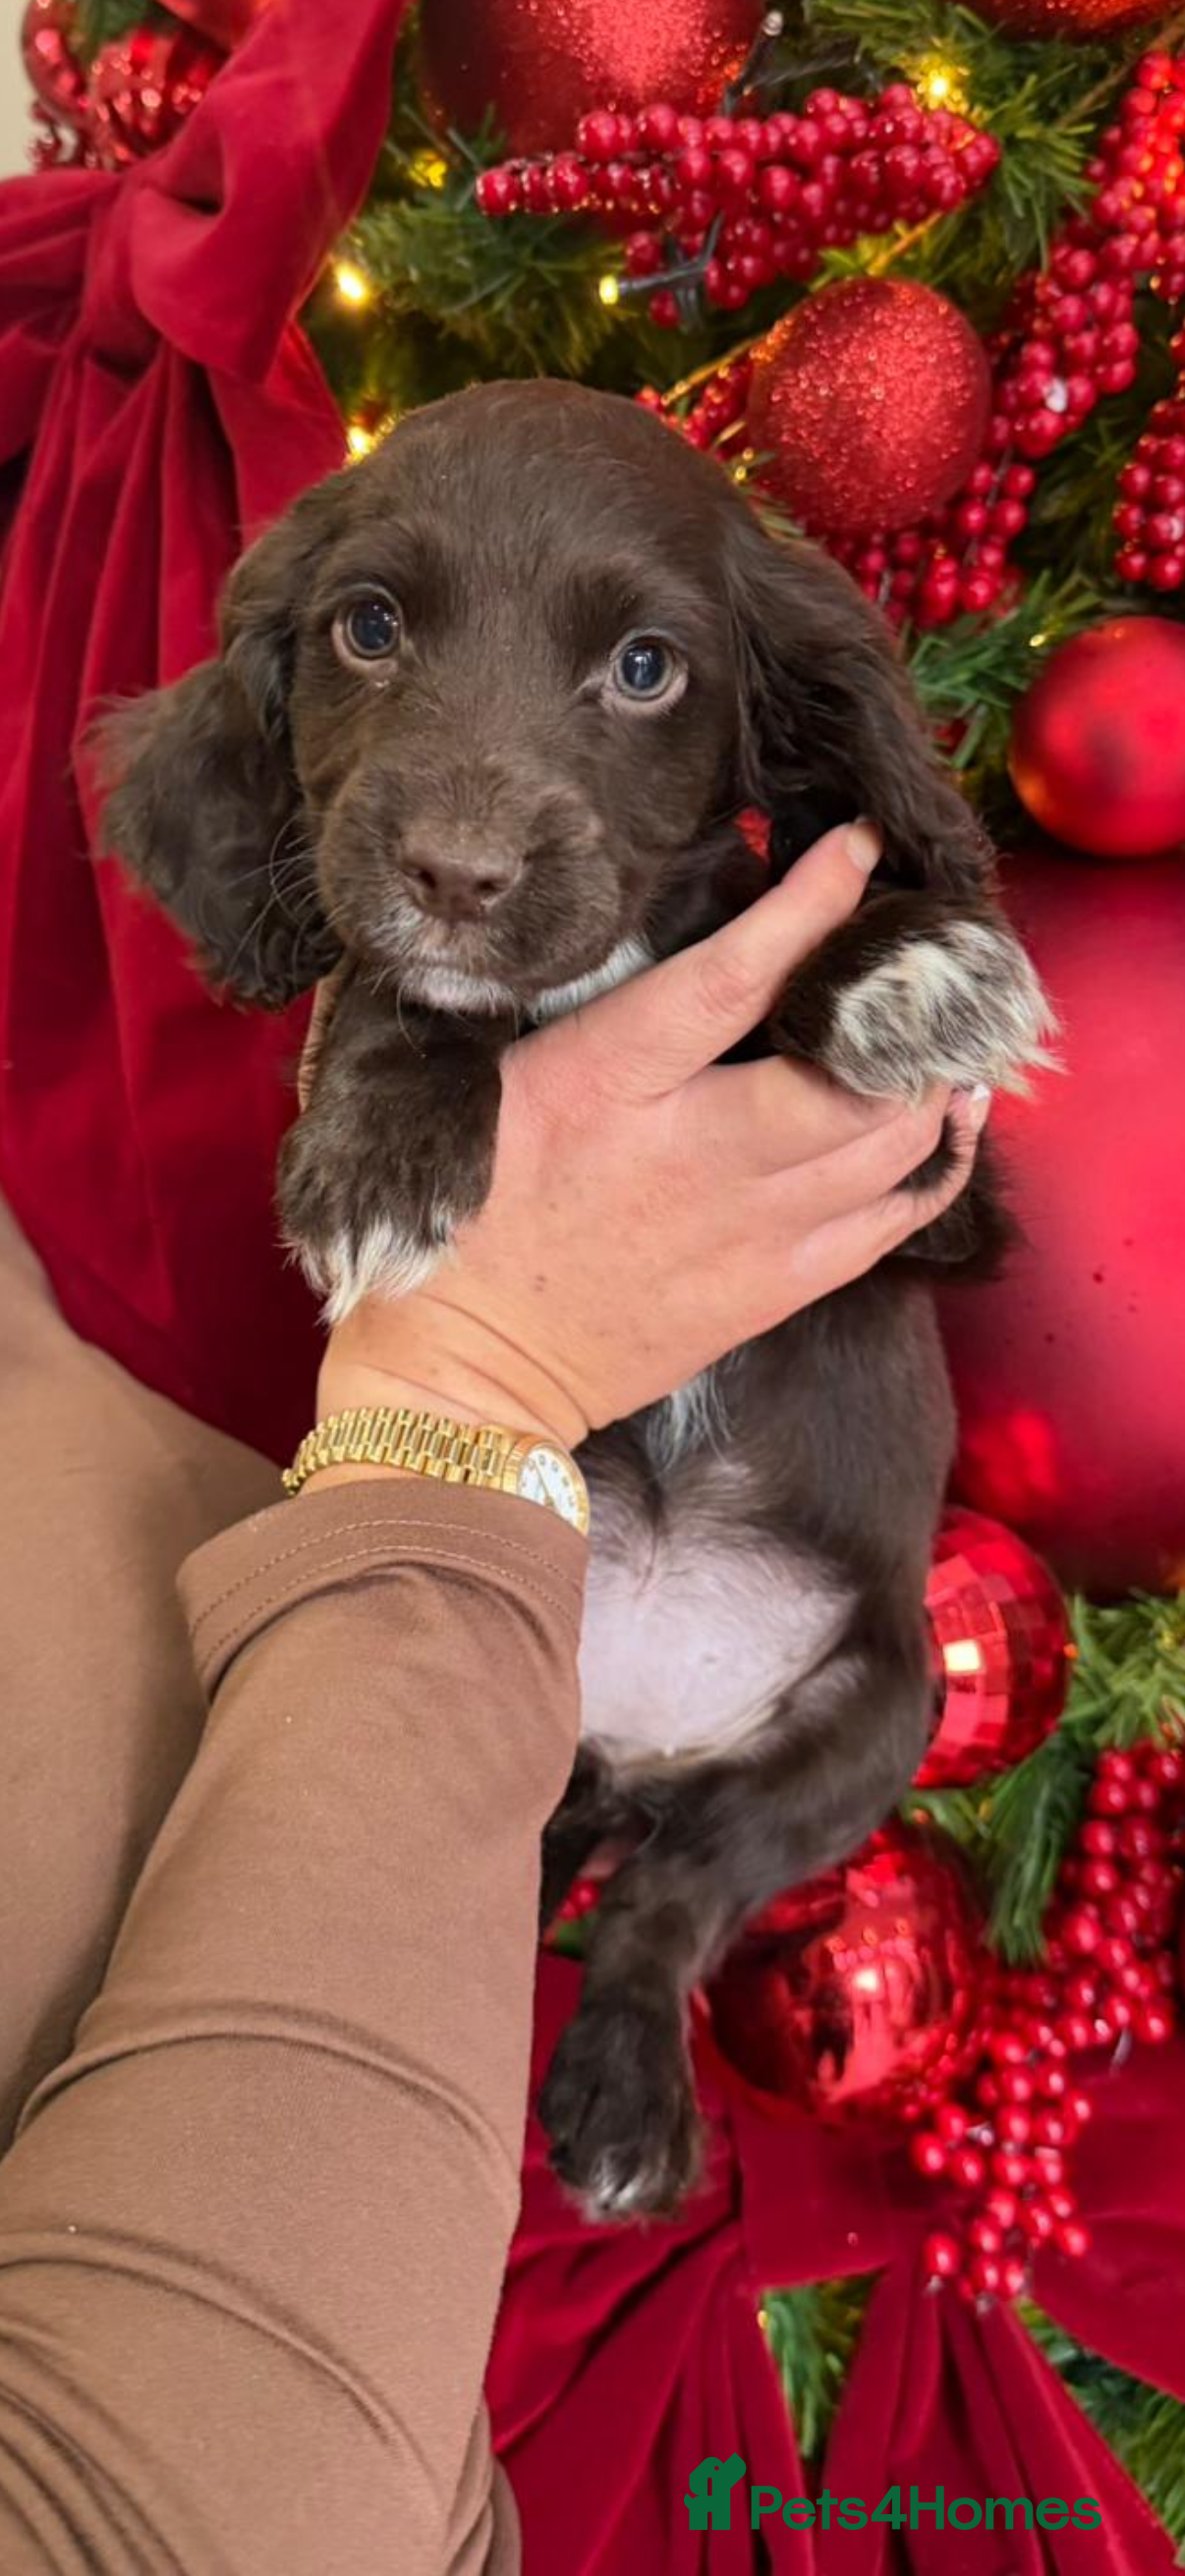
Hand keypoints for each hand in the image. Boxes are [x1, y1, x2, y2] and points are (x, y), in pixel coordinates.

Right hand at [313, 822, 988, 1463]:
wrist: (463, 1378)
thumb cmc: (458, 1221)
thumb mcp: (483, 1090)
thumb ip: (571, 1015)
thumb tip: (663, 941)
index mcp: (603, 1087)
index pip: (730, 979)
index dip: (807, 907)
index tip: (858, 850)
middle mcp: (690, 1157)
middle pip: (846, 1070)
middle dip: (904, 1008)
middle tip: (926, 958)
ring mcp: (743, 1233)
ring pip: (888, 1143)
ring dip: (933, 1079)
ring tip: (944, 1030)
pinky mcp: (770, 1292)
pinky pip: (890, 1222)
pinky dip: (936, 1165)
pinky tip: (949, 1123)